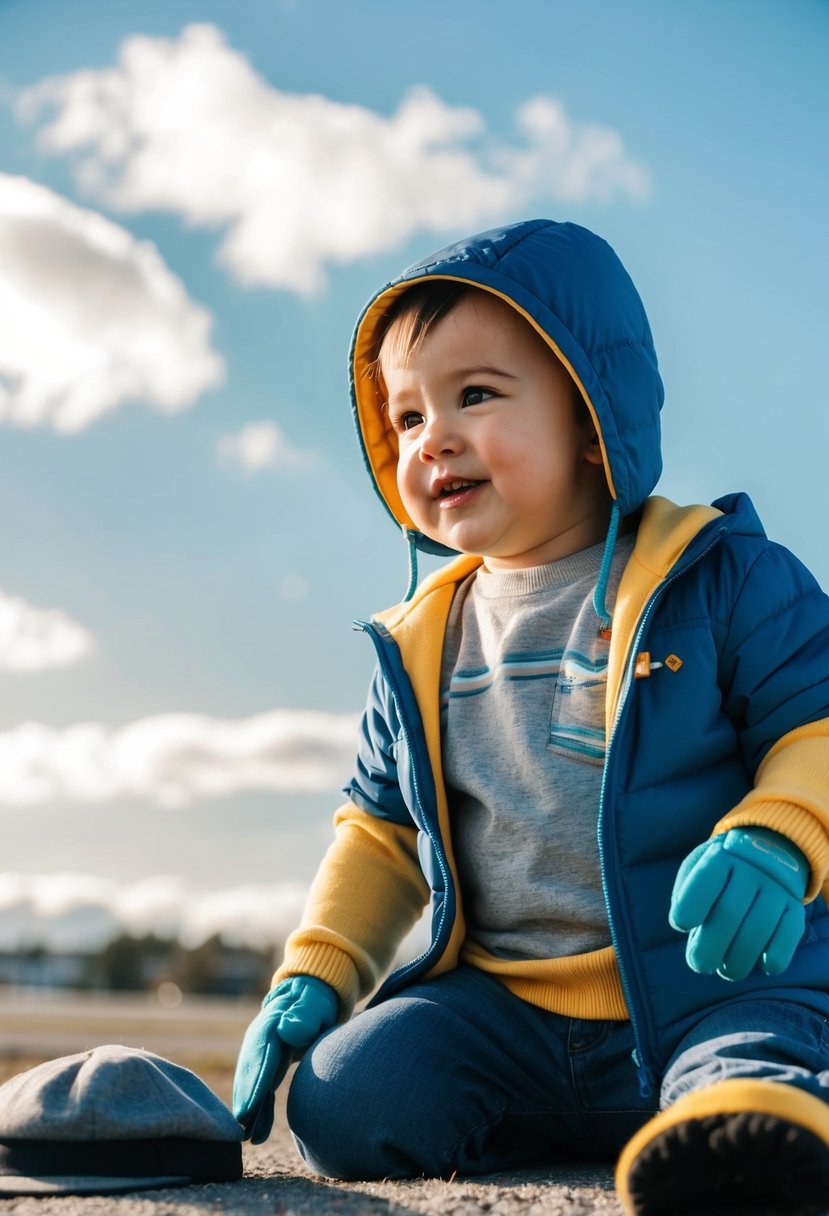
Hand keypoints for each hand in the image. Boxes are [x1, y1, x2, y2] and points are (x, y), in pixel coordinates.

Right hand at [232, 975, 337, 1142]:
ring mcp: (259, 1053)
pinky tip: (258, 1131)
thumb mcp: (314, 1005)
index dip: (255, 1081)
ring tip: (248, 1135)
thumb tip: (287, 1029)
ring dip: (249, 1109)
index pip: (262, 1055)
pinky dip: (259, 1108)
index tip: (248, 1106)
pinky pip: (261, 1088)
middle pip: (251, 1072)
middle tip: (241, 1127)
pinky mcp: (265, 1064)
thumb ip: (304, 1015)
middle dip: (245, 1100)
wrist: (308, 999)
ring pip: (252, 1083)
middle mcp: (259, 1040)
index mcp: (272, 1023)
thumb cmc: (314, 1005)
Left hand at [669, 827, 807, 980]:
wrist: (769, 852)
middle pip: (729, 913)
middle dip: (709, 947)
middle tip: (700, 964)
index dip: (689, 908)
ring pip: (757, 931)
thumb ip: (686, 893)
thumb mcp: (698, 867)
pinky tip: (759, 964)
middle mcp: (751, 870)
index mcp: (721, 857)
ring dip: (738, 961)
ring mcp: (776, 889)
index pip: (704, 882)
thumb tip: (683, 927)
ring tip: (726, 970)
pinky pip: (786, 940)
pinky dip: (771, 960)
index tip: (681, 925)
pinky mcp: (795, 908)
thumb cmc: (720, 870)